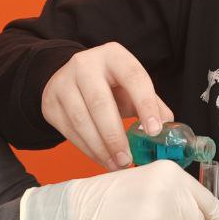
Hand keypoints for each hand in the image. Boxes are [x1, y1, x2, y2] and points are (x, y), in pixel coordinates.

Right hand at [42, 42, 173, 169]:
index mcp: (113, 55)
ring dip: (100, 147)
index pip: (133, 77)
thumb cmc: (108, 83)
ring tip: (117, 164)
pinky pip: (69, 131)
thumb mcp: (131, 86)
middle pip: (100, 102)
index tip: (154, 130)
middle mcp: (84, 65)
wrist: (70, 77)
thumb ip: (151, 103)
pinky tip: (102, 159)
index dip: (146, 104)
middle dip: (115, 135)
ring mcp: (63, 83)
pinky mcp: (50, 103)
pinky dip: (87, 149)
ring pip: (81, 119)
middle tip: (128, 159)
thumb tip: (168, 126)